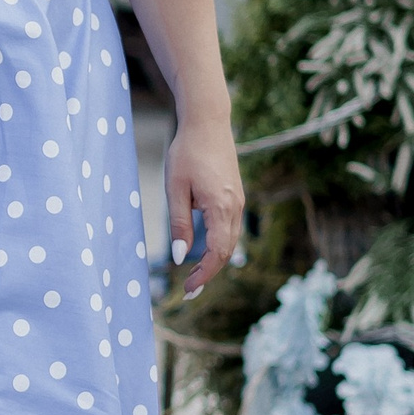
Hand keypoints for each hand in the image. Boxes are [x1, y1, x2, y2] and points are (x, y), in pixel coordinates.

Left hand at [165, 115, 243, 297]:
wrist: (208, 123)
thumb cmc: (187, 152)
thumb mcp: (175, 188)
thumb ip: (179, 223)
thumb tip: (181, 256)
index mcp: (220, 206)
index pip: (217, 252)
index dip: (204, 274)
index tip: (188, 289)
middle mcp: (235, 206)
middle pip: (226, 251)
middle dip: (209, 273)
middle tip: (189, 291)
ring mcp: (238, 201)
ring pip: (230, 241)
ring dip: (214, 261)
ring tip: (195, 276)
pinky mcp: (235, 196)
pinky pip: (230, 228)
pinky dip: (219, 245)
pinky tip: (204, 252)